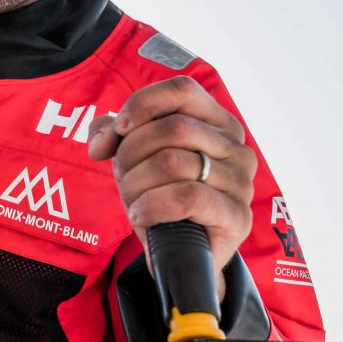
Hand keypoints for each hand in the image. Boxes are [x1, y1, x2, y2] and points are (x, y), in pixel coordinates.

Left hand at [87, 75, 256, 297]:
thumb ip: (112, 133)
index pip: (182, 90)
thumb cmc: (159, 193)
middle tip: (122, 177)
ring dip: (136, 183)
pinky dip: (151, 205)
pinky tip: (140, 215)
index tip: (120, 129)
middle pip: (172, 128)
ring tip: (132, 200)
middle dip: (132, 153)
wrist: (180, 252)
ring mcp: (241, 181)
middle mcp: (236, 147)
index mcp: (217, 122)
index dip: (144, 103)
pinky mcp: (237, 216)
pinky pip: (187, 197)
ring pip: (174, 162)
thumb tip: (101, 142)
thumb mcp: (133, 156)